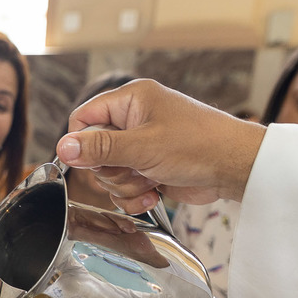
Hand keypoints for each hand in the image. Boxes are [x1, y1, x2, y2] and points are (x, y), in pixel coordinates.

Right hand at [57, 79, 265, 212]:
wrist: (235, 168)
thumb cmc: (199, 145)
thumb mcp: (142, 146)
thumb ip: (99, 148)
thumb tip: (63, 148)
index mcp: (131, 101)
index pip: (84, 118)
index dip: (81, 143)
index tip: (90, 160)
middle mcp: (133, 121)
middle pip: (94, 152)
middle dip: (111, 170)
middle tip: (134, 169)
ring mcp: (141, 147)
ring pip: (109, 174)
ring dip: (125, 186)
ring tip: (150, 180)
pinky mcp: (149, 169)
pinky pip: (124, 188)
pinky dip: (135, 196)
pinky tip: (154, 194)